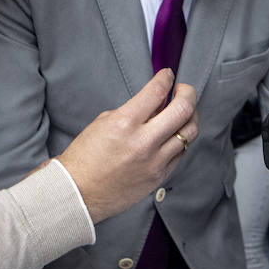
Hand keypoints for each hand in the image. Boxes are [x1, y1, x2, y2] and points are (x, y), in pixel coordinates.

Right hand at [58, 69, 198, 222]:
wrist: (78, 192)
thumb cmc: (86, 157)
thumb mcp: (104, 123)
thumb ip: (134, 111)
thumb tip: (158, 103)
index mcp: (125, 124)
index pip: (157, 91)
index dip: (166, 78)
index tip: (167, 75)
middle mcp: (144, 142)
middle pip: (184, 110)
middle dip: (188, 93)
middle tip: (183, 90)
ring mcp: (155, 161)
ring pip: (190, 132)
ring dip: (190, 116)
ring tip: (183, 112)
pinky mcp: (159, 176)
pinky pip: (181, 153)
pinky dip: (181, 139)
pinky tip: (174, 134)